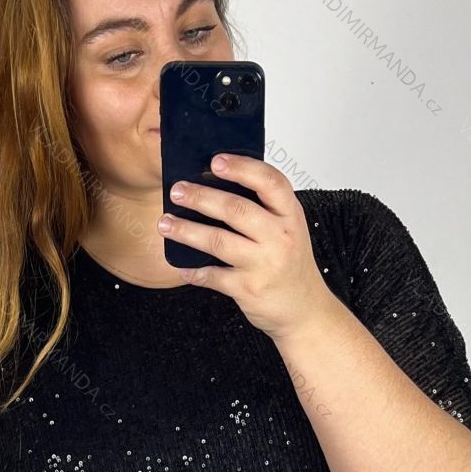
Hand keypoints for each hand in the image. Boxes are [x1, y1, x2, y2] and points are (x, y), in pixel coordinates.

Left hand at [159, 154, 336, 340]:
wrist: (305, 310)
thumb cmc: (291, 265)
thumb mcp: (288, 229)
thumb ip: (264, 208)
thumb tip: (216, 184)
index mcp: (290, 215)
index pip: (270, 182)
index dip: (242, 168)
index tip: (215, 161)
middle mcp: (280, 237)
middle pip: (236, 209)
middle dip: (201, 197)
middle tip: (177, 191)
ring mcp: (264, 264)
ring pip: (218, 241)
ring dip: (186, 231)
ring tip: (165, 223)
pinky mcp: (248, 288)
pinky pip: (212, 276)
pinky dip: (192, 270)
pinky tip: (179, 264)